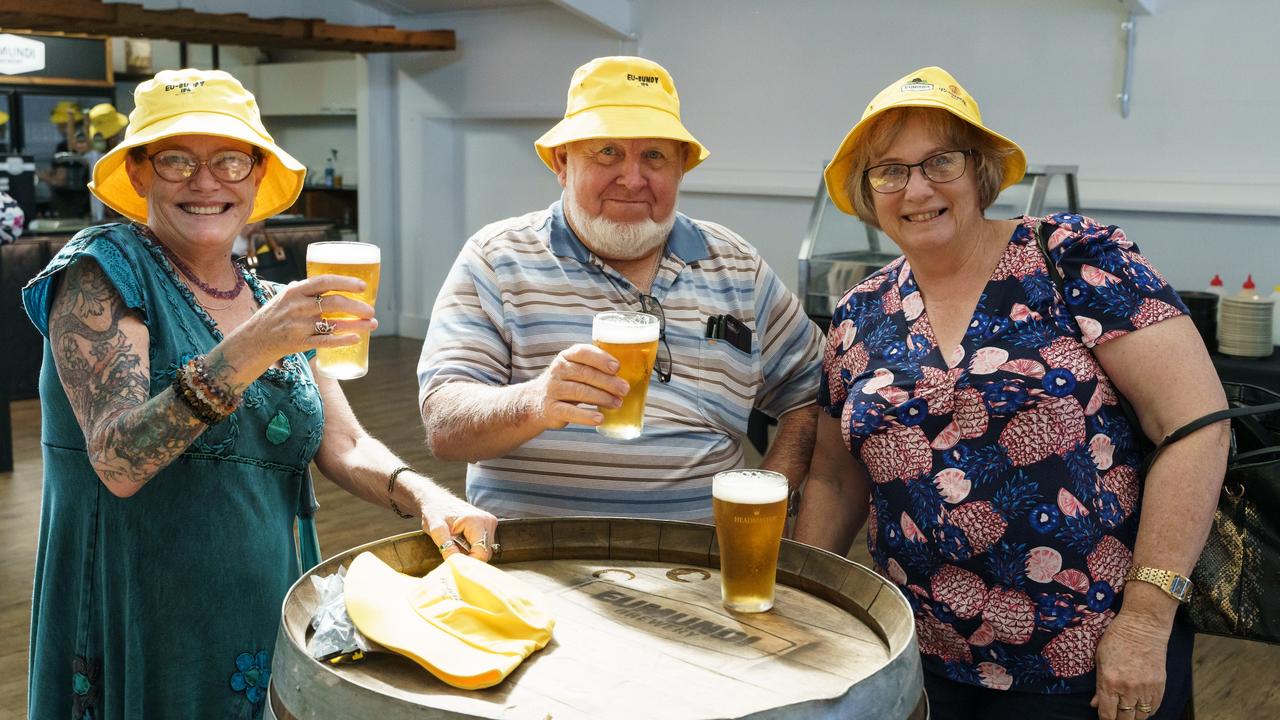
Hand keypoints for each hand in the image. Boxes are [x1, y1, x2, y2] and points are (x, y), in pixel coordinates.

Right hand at [234, 275, 376, 369]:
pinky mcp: (299, 343)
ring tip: (372, 324)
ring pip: (333, 323)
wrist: (253, 341)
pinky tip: (356, 339)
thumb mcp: (284, 297)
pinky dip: (342, 340)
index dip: (345, 282)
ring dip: (357, 324)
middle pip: (333, 303)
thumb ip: (303, 289)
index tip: (363, 286)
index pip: (324, 282)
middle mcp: (297, 307)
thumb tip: (326, 282)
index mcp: (295, 292)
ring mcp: (298, 326)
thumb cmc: (273, 316)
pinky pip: (325, 341)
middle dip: (357, 306)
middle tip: (371, 310)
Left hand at [419, 497, 498, 562]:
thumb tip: (457, 562)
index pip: (482, 553)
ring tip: (456, 542)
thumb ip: (446, 546)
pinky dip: (472, 547)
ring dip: (470, 552)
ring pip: (485, 550)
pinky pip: (484, 544)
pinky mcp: (488, 525)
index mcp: (476, 521)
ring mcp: (490, 522)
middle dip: (469, 556)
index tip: (455, 562)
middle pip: (485, 553)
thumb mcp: (436, 530)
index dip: (469, 562)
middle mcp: (488, 521)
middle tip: (452, 551)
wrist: (437, 500)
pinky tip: (461, 540)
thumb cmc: (434, 512)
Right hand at [524, 343, 627, 429]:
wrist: (536, 402)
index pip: (583, 352)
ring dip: (601, 398)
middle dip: (607, 382)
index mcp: (567, 356)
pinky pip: (570, 412)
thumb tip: (633, 373)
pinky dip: (586, 416)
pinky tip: (599, 418)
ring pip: (579, 392)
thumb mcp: (576, 369)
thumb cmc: (568, 382)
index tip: (617, 367)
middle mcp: (558, 370)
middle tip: (625, 389)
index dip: (600, 358)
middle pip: (584, 374)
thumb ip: (596, 368)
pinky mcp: (551, 409)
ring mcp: (553, 390)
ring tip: (617, 403)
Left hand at [1091, 609, 1170, 719]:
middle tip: (1115, 716)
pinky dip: (1146, 711)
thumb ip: (1098, 685)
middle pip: (1124, 718)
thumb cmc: (1117, 639)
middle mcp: (1128, 688)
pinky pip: (1153, 708)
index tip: (1104, 718)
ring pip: (1140, 716)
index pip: (1107, 714)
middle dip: (1118, 719)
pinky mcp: (1160, 686)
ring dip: (1132, 717)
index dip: (1105, 719)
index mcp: (1110, 681)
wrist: (1142, 627)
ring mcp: (1146, 688)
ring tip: (1127, 712)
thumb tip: (1095, 705)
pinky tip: (1140, 707)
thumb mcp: (1100, 660)